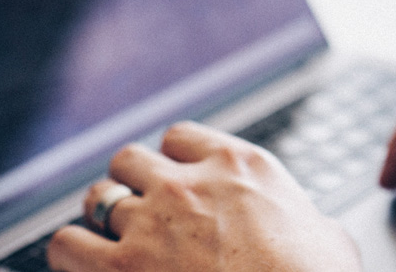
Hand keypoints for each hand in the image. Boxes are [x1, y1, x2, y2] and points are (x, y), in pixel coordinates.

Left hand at [48, 121, 360, 270]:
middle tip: (138, 209)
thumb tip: (314, 229)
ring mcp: (151, 222)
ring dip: (101, 215)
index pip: (180, 136)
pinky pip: (66, 243)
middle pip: (130, 158)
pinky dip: (70, 252)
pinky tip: (82, 262)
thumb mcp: (328, 238)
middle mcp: (189, 184)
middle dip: (130, 182)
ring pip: (97, 195)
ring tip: (106, 235)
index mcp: (240, 166)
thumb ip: (305, 219)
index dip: (171, 159)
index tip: (174, 177)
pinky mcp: (121, 266)